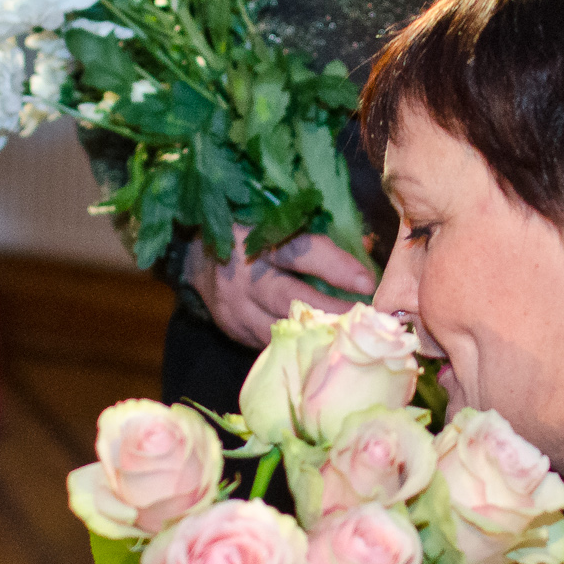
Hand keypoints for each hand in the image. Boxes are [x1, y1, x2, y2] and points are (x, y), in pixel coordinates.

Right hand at [185, 226, 376, 348]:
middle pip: (290, 297)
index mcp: (256, 237)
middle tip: (365, 321)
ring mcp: (234, 305)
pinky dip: (296, 343)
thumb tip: (368, 248)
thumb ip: (317, 233)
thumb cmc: (249, 227)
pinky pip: (268, 341)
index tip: (368, 282)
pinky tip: (320, 345)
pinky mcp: (232, 326)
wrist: (195, 250)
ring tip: (349, 337)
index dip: (336, 268)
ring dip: (316, 334)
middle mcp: (243, 274)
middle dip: (331, 310)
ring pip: (279, 328)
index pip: (300, 253)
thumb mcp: (276, 217)